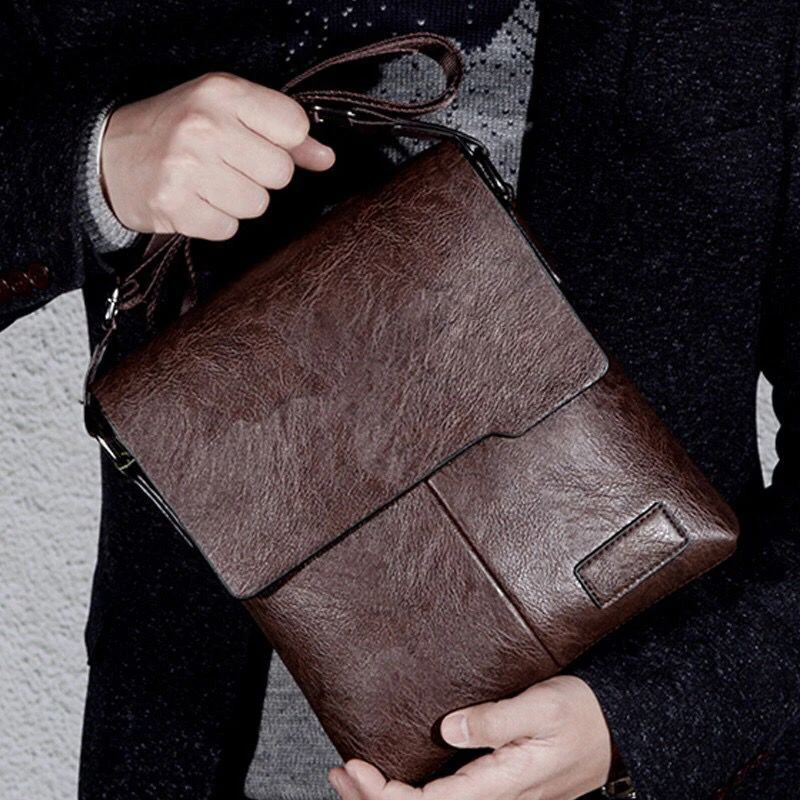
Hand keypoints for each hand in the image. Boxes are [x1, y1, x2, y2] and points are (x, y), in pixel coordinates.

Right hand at [101, 72, 335, 240]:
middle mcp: (205, 126)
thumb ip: (281, 132)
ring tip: (209, 184)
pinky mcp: (176, 206)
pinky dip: (216, 222)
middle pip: (280, 173)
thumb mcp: (226, 111)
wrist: (108, 157)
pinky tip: (196, 202)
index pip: (293, 126)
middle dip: (260, 176)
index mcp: (222, 92)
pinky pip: (228, 228)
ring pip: (257, 205)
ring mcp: (188, 168)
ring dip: (238, 202)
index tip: (260, 143)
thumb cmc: (175, 130)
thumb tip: (325, 158)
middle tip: (227, 166)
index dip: (285, 144)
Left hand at [329, 676, 612, 799]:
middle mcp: (494, 799)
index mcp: (501, 786)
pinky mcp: (495, 788)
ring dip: (385, 799)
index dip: (385, 796)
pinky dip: (409, 793)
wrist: (616, 730)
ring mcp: (495, 798)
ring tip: (349, 779)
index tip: (355, 768)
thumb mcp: (542, 708)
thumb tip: (448, 727)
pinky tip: (391, 780)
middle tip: (338, 772)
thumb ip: (496, 720)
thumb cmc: (581, 716)